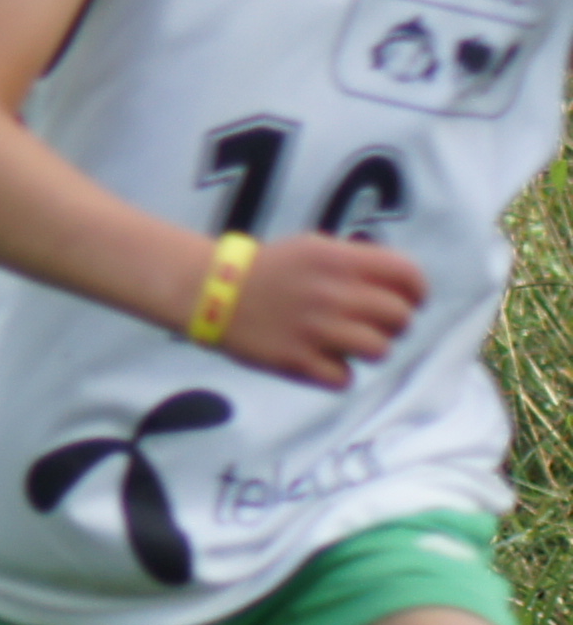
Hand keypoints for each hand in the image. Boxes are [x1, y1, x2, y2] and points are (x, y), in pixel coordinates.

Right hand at [214, 233, 426, 387]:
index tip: (408, 299)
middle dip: (393, 323)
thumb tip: (400, 285)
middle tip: (372, 323)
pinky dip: (336, 372)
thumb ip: (357, 262)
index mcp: (338, 260)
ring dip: (368, 348)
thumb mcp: (313, 247)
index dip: (416, 291)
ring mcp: (316, 330)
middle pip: (400, 318)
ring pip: (380, 350)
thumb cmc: (267, 269)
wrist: (207, 290)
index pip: (408, 276)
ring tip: (345, 341)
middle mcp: (332, 294)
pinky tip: (320, 358)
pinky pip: (345, 378)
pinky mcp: (298, 361)